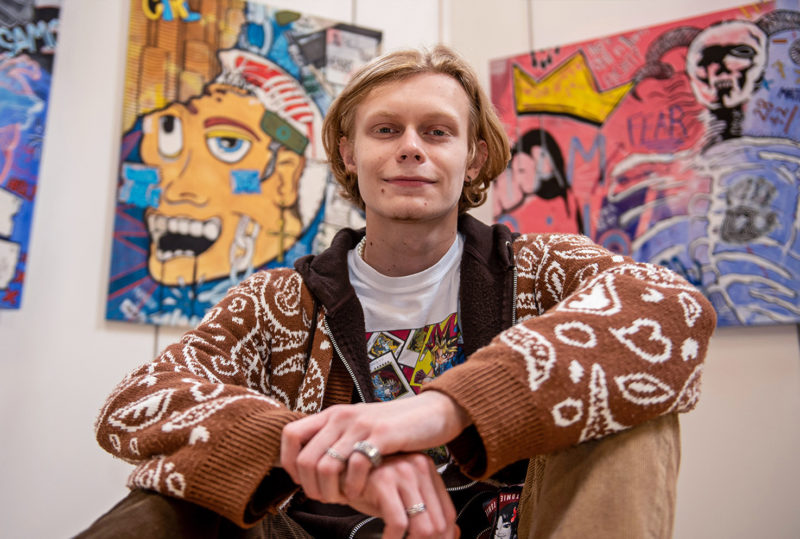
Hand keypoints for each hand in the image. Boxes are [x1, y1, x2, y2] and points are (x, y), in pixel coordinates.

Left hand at [280, 390, 469, 502]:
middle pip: (304, 459)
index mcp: (333, 414)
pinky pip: (355, 466)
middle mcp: (342, 416)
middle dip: (310, 488)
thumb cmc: (395, 427)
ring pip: (326, 466)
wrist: (433, 412)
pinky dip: (354, 487)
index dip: (288, 463)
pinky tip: (362, 493)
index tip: (302, 481)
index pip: (289, 435)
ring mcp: (361, 424)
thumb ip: (337, 440)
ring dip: (330, 492)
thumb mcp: (359, 428)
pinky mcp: (381, 435)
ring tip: (342, 499)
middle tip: (325, 499)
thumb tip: (310, 465)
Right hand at [346, 453, 459, 538]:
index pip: (448, 514)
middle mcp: (418, 467)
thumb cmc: (369, 484)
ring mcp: (402, 472)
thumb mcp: (401, 499)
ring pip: (423, 527)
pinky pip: (398, 523)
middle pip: (438, 524)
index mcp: (427, 470)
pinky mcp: (384, 481)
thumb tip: (455, 535)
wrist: (337, 467)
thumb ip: (426, 513)